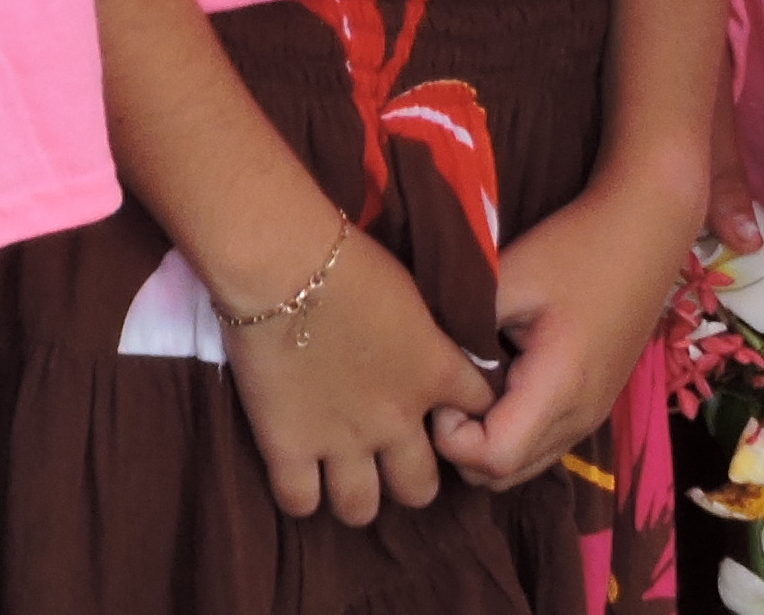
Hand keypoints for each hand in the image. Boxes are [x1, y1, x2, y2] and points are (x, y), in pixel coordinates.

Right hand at [225, 224, 494, 524]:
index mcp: (437, 375)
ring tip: (337, 471)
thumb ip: (425, 331)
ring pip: (361, 508)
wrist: (282, 262)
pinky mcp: (288, 445)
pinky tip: (295, 470)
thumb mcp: (411, 291)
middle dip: (405, 476)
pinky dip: (300, 493)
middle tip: (381, 452)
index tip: (439, 406)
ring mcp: (343, 441)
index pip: (481, 416)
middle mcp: (398, 422)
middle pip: (420, 489)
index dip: (464, 416)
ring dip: (354, 494)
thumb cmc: (346, 255)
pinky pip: (299, 502)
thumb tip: (424, 337)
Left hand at [430, 168, 695, 493]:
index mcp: (559, 392)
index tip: (434, 385)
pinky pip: (538, 444)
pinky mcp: (590, 406)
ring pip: (521, 465)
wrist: (642, 235)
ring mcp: (588, 418)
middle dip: (458, 443)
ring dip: (482, 439)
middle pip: (502, 475)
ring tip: (462, 380)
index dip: (448, 435)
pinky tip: (490, 379)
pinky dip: (506, 429)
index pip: (491, 459)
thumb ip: (464, 329)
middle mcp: (578, 419)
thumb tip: (420, 364)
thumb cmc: (572, 251)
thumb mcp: (506, 281)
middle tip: (439, 385)